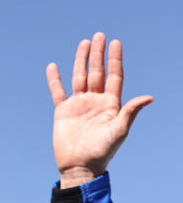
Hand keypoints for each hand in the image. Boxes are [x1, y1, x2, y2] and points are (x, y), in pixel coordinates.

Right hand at [46, 31, 152, 187]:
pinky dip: (55, 80)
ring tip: (84, 43)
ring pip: (79, 77)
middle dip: (98, 54)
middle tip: (99, 35)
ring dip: (81, 60)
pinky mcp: (62, 112)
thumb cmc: (102, 152)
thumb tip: (148, 97)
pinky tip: (53, 66)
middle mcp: (95, 101)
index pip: (113, 76)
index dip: (114, 60)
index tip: (115, 43)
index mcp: (110, 104)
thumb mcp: (119, 131)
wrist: (80, 167)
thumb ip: (130, 112)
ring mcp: (78, 105)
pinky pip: (58, 92)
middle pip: (97, 72)